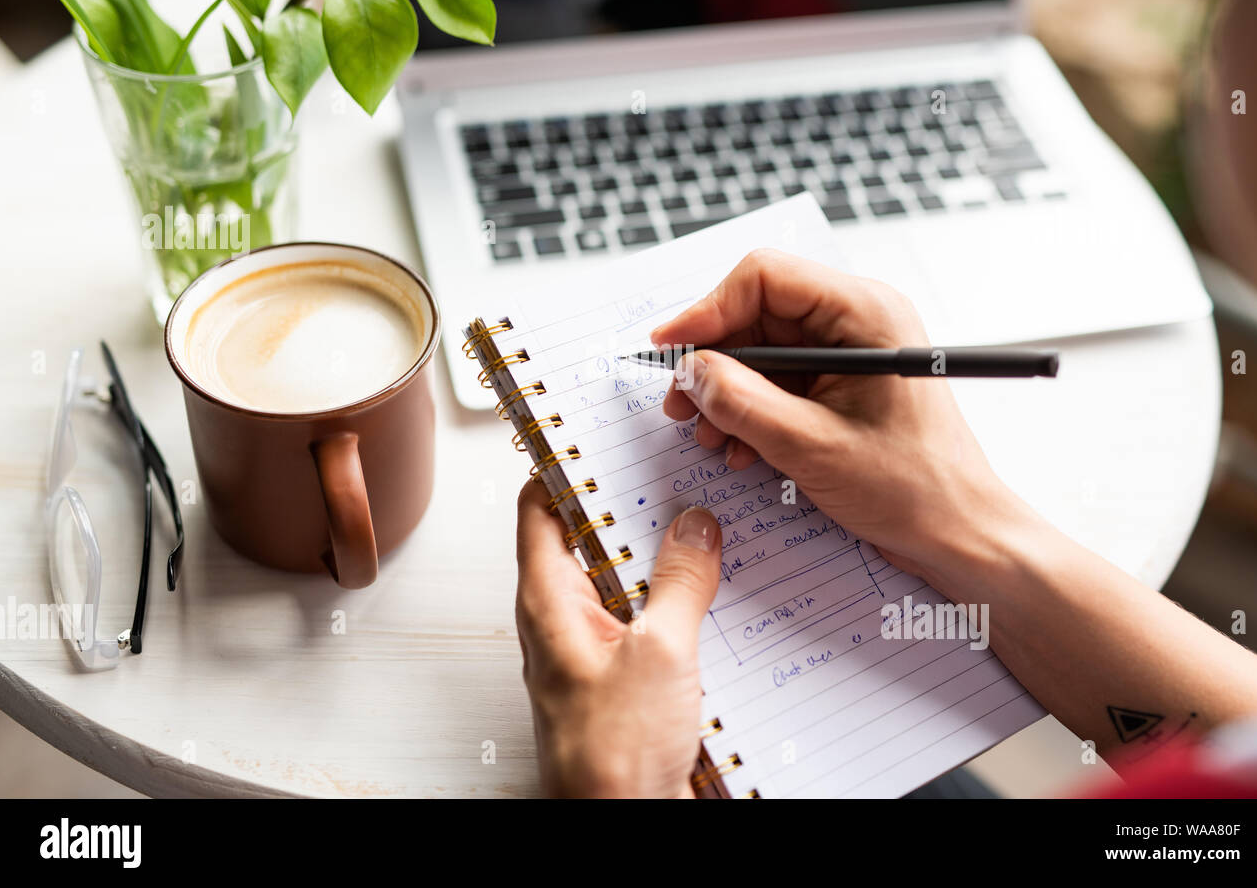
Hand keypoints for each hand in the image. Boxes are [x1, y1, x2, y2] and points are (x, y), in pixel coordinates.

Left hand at [515, 479, 722, 797]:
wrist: (623, 823)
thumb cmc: (610, 760)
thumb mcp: (660, 653)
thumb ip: (679, 582)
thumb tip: (694, 527)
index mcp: (548, 602)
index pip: (540, 508)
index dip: (564, 465)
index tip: (598, 433)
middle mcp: (564, 619)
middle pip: (589, 538)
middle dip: (632, 505)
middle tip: (674, 471)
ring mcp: (596, 648)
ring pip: (625, 578)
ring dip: (662, 554)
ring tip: (705, 522)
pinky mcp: (626, 675)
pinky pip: (648, 618)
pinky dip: (677, 597)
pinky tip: (715, 590)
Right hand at [654, 248, 1027, 586]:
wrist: (956, 534)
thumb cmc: (914, 488)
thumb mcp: (812, 447)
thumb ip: (743, 403)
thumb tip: (691, 371)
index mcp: (864, 313)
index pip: (765, 277)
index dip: (708, 309)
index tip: (670, 350)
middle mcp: (855, 321)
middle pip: (756, 314)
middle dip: (713, 363)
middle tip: (681, 406)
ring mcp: (846, 354)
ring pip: (760, 352)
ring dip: (727, 395)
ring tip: (714, 439)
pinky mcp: (838, 385)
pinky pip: (776, 382)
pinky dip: (749, 412)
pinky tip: (743, 450)